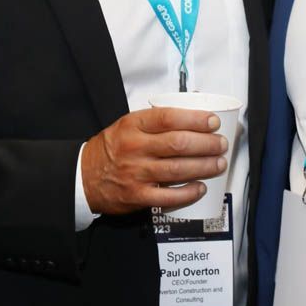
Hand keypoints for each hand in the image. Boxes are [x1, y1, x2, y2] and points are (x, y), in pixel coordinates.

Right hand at [81, 107, 227, 215]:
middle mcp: (134, 148)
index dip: (194, 119)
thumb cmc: (112, 148)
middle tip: (221, 144)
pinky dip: (188, 192)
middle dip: (206, 144)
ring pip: (178, 169)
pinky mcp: (137, 196)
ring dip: (204, 166)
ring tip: (219, 163)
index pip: (168, 118)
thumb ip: (155, 120)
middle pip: (178, 144)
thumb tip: (194, 108)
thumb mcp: (127, 125)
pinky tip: (201, 187)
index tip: (213, 121)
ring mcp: (136, 173)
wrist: (83, 177)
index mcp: (132, 125)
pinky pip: (168, 196)